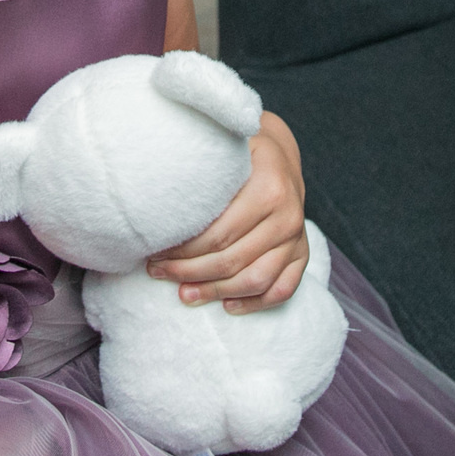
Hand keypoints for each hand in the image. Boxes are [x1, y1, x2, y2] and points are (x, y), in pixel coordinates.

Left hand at [145, 111, 307, 312]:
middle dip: (189, 271)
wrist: (280, 154)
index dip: (182, 250)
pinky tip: (226, 305)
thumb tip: (152, 199)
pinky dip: (255, 303)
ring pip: (255, 280)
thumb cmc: (241, 153)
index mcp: (269, 188)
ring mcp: (297, 237)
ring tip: (184, 293)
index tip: (154, 253)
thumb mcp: (223, 150)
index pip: (218, 234)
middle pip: (232, 260)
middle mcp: (288, 215)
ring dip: (215, 291)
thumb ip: (198, 171)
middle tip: (158, 272)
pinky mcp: (302, 253)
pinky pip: (283, 289)